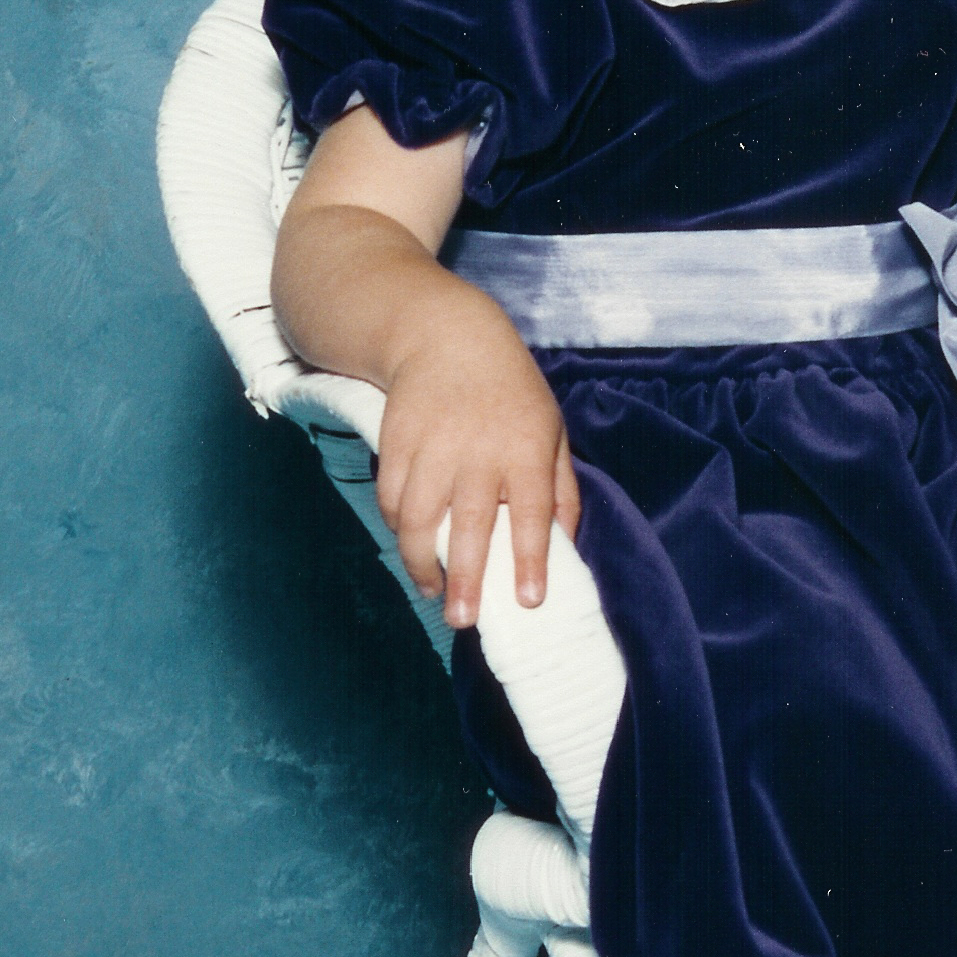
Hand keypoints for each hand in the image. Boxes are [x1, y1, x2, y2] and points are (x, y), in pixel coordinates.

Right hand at [372, 302, 581, 628]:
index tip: (527, 600)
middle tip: (462, 620)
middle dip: (465, 578)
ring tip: (433, 589)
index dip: (530, 559)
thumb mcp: (552, 431)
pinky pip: (391, 498)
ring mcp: (432, 446)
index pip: (532, 513)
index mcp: (526, 448)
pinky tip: (411, 543)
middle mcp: (479, 450)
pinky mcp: (395, 442)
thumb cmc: (510, 393)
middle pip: (470, 525)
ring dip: (421, 562)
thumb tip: (566, 547)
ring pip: (418, 518)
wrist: (446, 336)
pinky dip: (398, 528)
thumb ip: (561, 490)